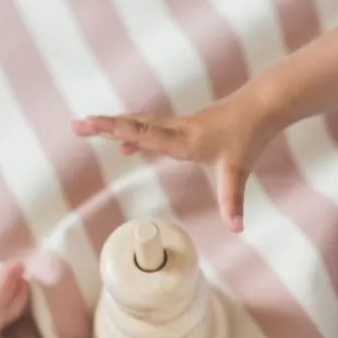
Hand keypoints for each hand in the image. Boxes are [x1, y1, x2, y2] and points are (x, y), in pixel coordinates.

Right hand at [72, 90, 274, 232]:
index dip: (117, 130)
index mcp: (183, 140)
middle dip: (104, 126)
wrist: (260, 107)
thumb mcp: (237, 172)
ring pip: (140, 123)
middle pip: (134, 124)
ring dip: (115, 127)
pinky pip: (151, 129)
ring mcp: (178, 126)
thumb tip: (236, 229)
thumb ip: (232, 202)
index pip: (144, 133)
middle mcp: (176, 129)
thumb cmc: (248, 137)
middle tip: (77, 126)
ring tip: (90, 129)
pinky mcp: (184, 127)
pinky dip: (134, 134)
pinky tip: (127, 145)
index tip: (92, 124)